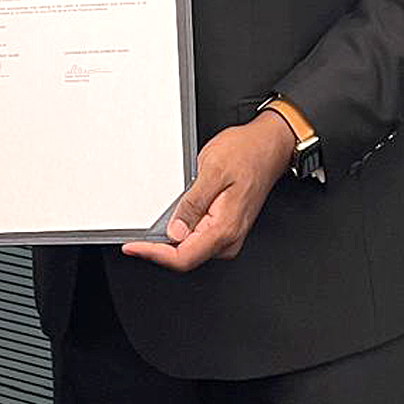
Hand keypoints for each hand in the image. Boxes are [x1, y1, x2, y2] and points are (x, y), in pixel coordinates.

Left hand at [121, 112, 294, 272]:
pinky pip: (199, 238)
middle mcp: (229, 237)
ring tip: (155, 222)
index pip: (184, 257)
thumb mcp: (212, 170)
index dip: (154, 254)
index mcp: (225, 228)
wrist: (269, 146)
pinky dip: (182, 231)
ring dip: (170, 240)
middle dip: (159, 248)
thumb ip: (193, 204)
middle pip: (185, 256)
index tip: (134, 247)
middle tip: (137, 236)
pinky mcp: (226, 227)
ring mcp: (229, 234)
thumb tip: (174, 232)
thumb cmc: (246, 153)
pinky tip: (174, 217)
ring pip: (191, 249)